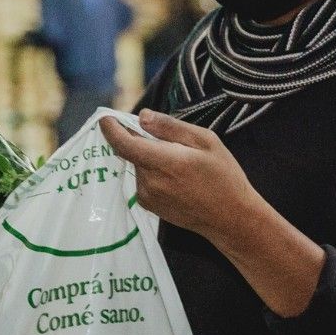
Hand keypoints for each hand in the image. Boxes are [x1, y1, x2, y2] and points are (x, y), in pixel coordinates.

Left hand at [98, 109, 261, 243]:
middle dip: (141, 140)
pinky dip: (152, 171)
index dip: (111, 129)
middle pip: (132, 152)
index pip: (124, 144)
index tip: (105, 117)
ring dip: (149, 157)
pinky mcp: (149, 206)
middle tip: (168, 138)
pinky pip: (143, 180)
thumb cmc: (223, 176)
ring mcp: (148, 196)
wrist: (230, 218)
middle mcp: (150, 181)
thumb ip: (171, 128)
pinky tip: (176, 177)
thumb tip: (142, 116)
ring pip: (138, 165)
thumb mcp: (205, 141)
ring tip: (179, 161)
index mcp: (164, 162)